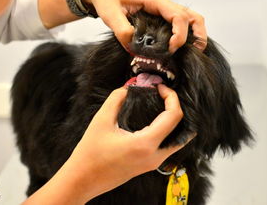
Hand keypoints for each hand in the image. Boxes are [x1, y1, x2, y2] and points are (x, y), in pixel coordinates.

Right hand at [66, 84, 192, 202]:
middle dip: (175, 107)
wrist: (83, 180)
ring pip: (179, 140)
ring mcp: (154, 163)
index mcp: (145, 144)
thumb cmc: (90, 154)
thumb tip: (129, 87)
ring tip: (161, 105)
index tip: (160, 88)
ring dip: (174, 120)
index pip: (173, 117)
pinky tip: (157, 120)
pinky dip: (169, 131)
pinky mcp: (149, 166)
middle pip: (182, 129)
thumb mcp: (101, 120)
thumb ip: (116, 99)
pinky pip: (169, 147)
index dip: (171, 97)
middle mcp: (155, 156)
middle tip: (162, 95)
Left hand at [80, 0, 206, 52]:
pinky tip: (179, 48)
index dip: (180, 34)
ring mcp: (164, 10)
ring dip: (195, 34)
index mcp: (155, 1)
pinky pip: (180, 23)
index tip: (172, 49)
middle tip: (195, 53)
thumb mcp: (110, 14)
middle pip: (192, 17)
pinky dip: (186, 34)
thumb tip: (134, 47)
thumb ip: (122, 30)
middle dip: (197, 35)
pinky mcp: (161, 16)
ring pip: (190, 19)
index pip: (178, 16)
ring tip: (193, 52)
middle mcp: (163, 4)